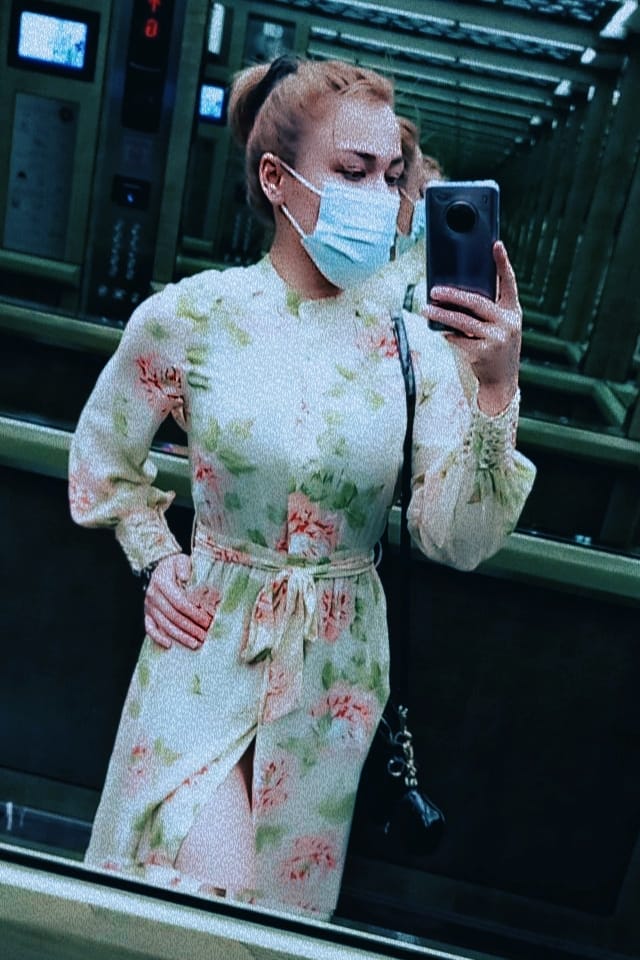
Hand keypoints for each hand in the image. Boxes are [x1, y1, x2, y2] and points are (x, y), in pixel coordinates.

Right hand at [144, 553, 212, 649]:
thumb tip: (186, 578)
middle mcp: (153, 596)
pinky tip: (169, 645)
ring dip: (180, 636)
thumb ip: (184, 566)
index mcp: (162, 583)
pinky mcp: (147, 614)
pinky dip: (158, 638)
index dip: (194, 613)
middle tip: (204, 636)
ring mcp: (149, 607)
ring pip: (164, 625)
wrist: (158, 568)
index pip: (180, 602)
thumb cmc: (173, 565)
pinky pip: (149, 629)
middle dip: (190, 628)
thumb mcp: (180, 559)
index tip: (207, 621)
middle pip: (173, 616)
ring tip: (195, 643)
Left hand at [424, 241, 521, 414]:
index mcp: (513, 311)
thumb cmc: (496, 347)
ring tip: (426, 308)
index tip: (496, 245)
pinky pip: (458, 339)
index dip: (503, 263)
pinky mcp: (483, 352)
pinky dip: (448, 334)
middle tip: (434, 290)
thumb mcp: (501, 326)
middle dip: (452, 294)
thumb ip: (488, 310)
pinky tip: (441, 332)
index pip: (509, 282)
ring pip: (462, 321)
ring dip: (441, 314)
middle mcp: (508, 322)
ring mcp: (496, 338)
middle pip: (476, 301)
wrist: (502, 381)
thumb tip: (456, 291)